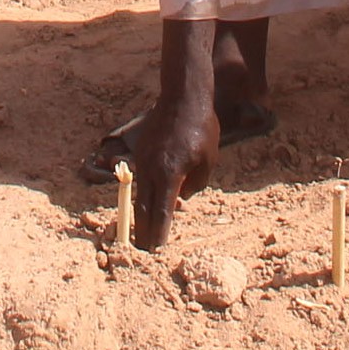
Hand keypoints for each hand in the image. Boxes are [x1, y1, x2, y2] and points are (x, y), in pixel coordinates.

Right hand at [129, 38, 222, 251]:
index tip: (155, 250)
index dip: (158, 233)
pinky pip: (141, 178)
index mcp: (169, 173)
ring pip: (140, 193)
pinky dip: (144, 194)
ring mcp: (142, 159)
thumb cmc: (202, 129)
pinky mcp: (140, 152)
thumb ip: (194, 184)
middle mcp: (151, 169)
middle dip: (144, 230)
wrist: (182, 97)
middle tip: (142, 251)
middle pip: (144, 207)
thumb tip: (180, 197)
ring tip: (142, 234)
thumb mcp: (207, 161)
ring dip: (142, 214)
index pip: (162, 211)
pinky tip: (147, 204)